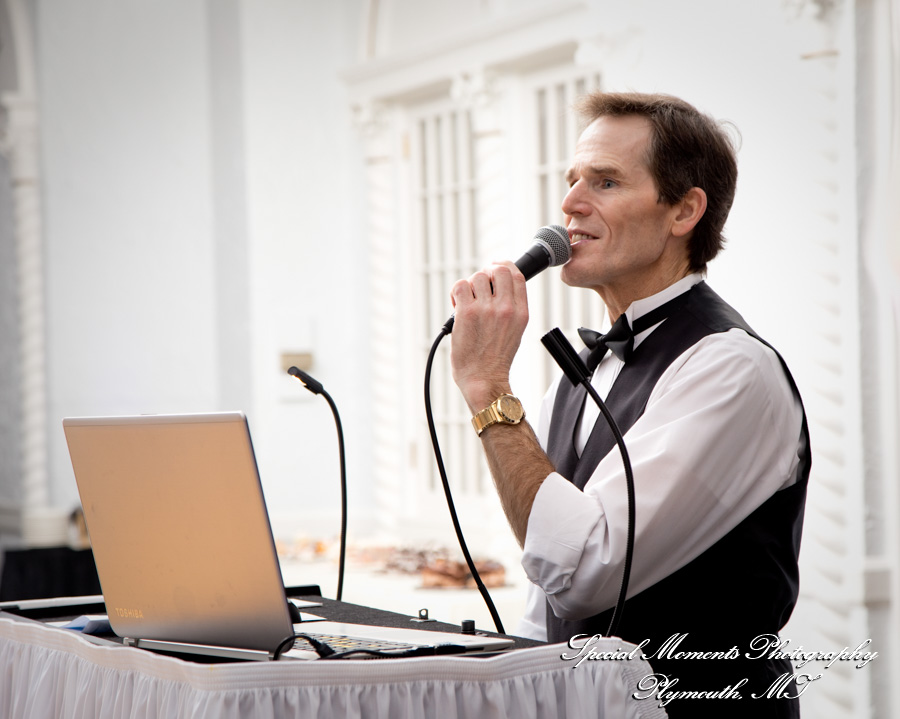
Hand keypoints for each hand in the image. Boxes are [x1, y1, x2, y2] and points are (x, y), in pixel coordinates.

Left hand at [449, 261, 528, 412]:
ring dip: (469, 287)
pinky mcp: (467, 313)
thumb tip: (496, 285)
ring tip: (466, 303)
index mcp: (521, 312)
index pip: (516, 275)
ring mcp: (486, 309)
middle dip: (486, 273)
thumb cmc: (495, 359)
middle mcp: (506, 308)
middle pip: (498, 269)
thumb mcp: (515, 331)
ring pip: (477, 277)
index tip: (494, 269)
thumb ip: (510, 308)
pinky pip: (460, 286)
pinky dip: (456, 292)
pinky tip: (457, 305)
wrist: (484, 379)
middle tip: (478, 287)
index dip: (503, 266)